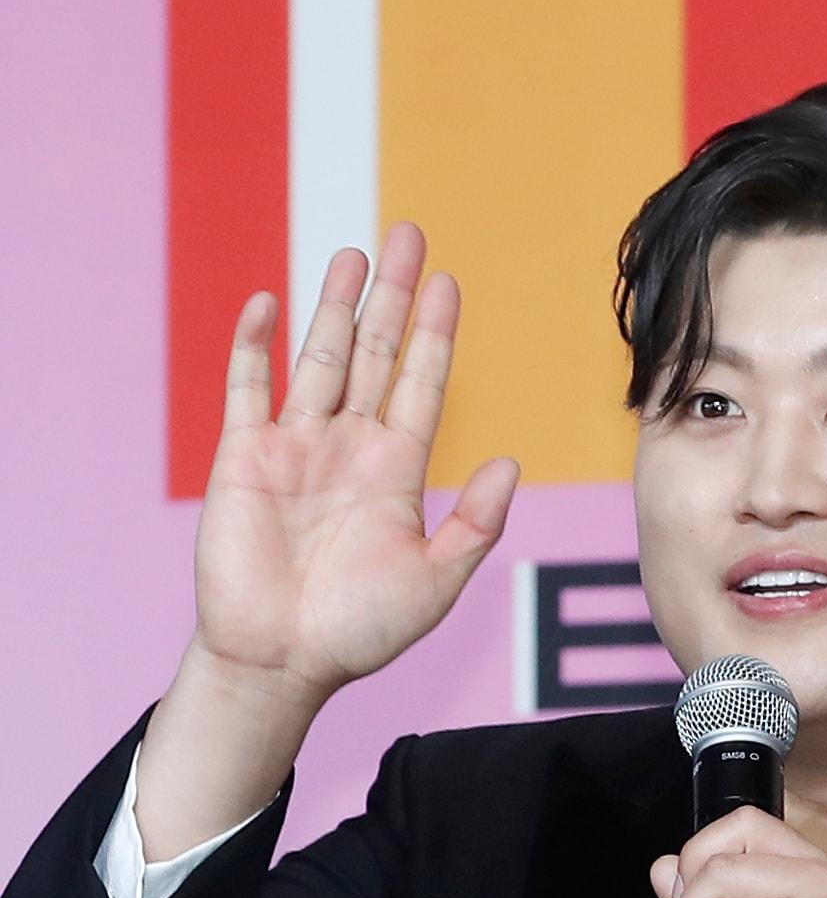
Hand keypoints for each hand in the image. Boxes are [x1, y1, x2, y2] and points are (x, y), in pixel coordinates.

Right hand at [190, 220, 520, 704]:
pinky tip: (271, 302)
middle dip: (392, 297)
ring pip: (318, 359)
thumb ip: (475, 524)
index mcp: (396, 473)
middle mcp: (348, 449)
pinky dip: (257, 346)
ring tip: (355, 253)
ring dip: (334, 305)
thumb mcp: (435, 582)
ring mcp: (295, 449)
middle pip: (373, 355)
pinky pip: (249, 389)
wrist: (282, 662)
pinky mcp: (243, 458)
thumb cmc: (360, 632)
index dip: (435, 336)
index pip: (420, 386)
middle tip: (410, 235)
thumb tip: (512, 465)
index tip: (450, 285)